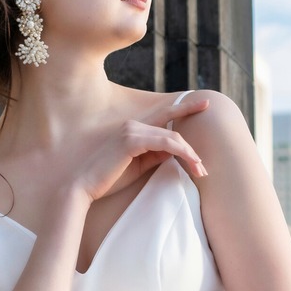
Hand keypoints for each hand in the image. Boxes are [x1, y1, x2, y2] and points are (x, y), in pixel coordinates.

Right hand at [74, 97, 210, 201]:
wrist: (84, 187)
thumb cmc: (110, 178)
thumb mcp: (139, 165)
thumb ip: (156, 155)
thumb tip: (176, 151)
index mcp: (133, 128)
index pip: (165, 115)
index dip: (186, 107)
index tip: (206, 103)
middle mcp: (133, 124)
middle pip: (173, 130)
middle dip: (192, 148)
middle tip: (204, 168)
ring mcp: (131, 130)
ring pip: (172, 137)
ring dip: (189, 155)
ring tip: (200, 171)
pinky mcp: (131, 140)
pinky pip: (165, 143)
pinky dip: (181, 151)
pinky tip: (191, 161)